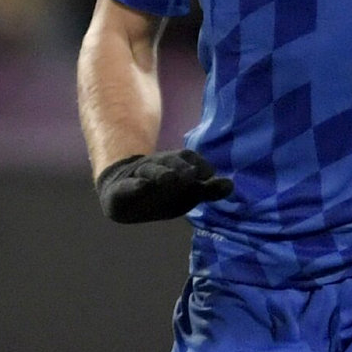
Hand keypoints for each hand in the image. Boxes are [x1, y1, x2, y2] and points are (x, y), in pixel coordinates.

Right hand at [95, 148, 232, 224]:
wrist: (120, 192)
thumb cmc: (160, 193)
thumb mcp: (186, 193)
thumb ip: (207, 190)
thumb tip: (231, 185)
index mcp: (173, 166)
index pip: (188, 158)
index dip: (199, 164)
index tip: (209, 174)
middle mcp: (156, 166)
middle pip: (169, 161)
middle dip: (181, 166)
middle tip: (192, 175)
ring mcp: (137, 176)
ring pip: (150, 170)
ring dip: (161, 173)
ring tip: (169, 178)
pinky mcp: (120, 190)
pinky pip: (127, 186)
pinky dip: (135, 186)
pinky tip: (142, 186)